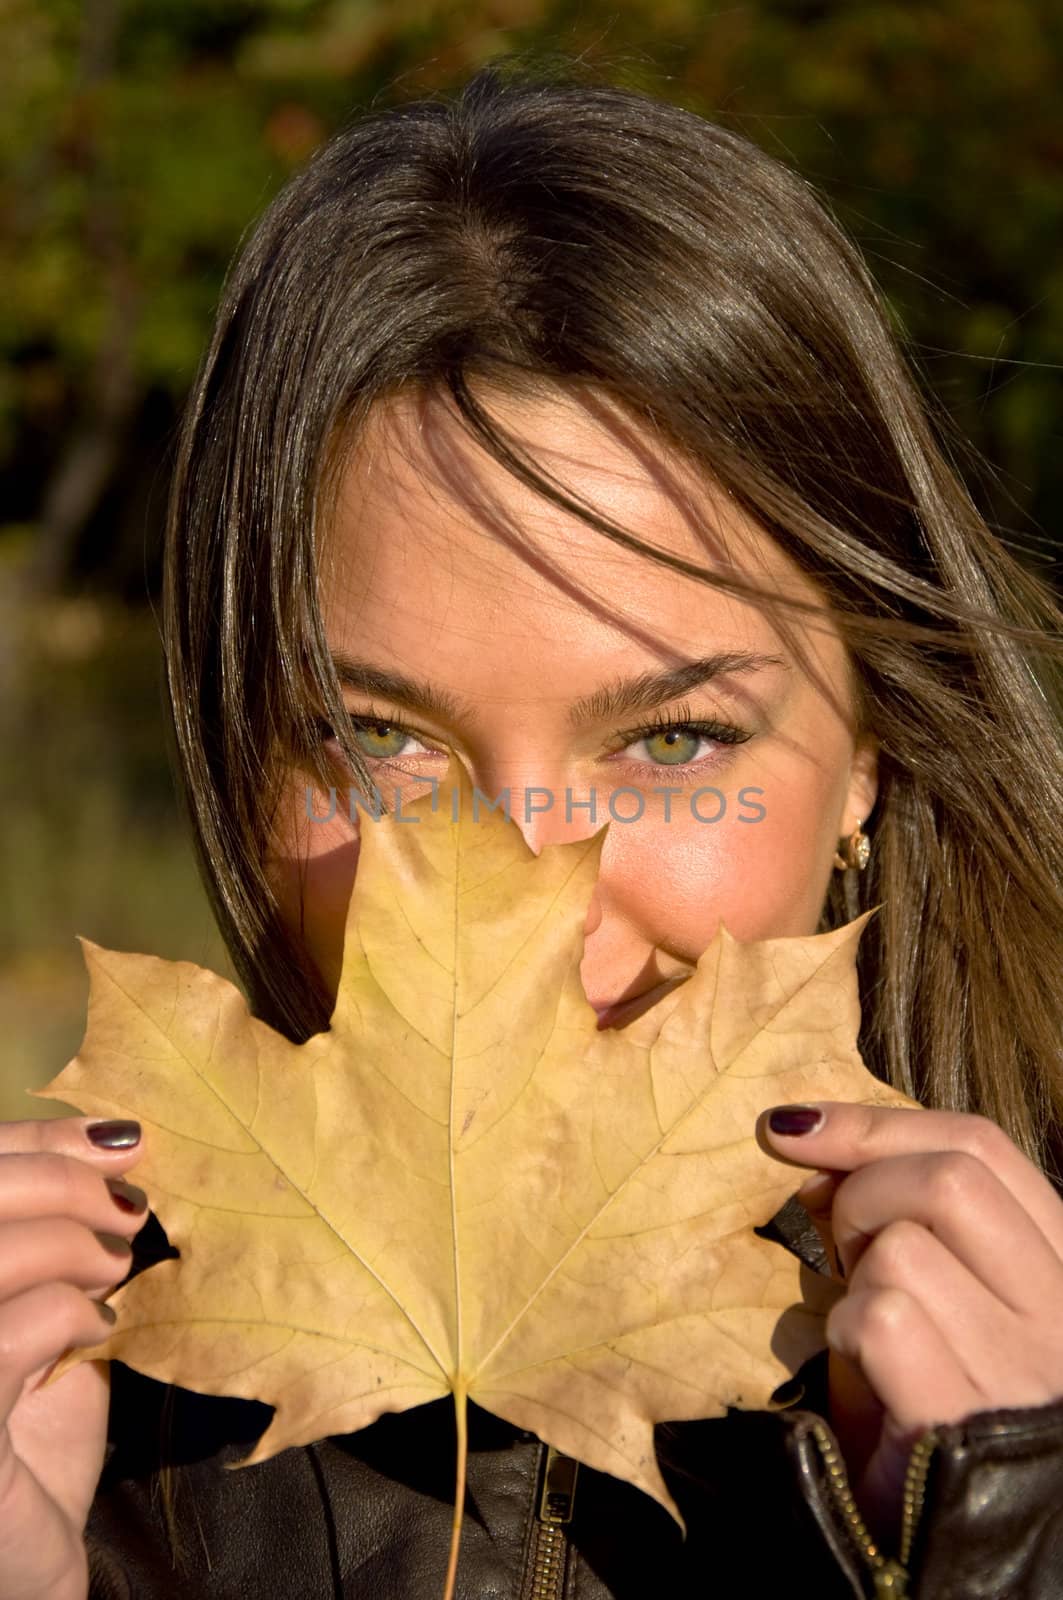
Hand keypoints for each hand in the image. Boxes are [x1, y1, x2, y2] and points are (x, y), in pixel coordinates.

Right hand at [0, 1115, 145, 1599]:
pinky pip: (4, 1338)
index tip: (121, 1137)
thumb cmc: (31, 1426)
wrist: (23, 1557)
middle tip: (129, 1205)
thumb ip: (55, 1235)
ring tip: (114, 1269)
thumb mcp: (43, 1310)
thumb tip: (116, 1147)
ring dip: (71, 1244)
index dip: (36, 1138)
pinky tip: (97, 1330)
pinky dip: (65, 1313)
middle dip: (61, 1178)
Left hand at [758, 1102, 1062, 1542]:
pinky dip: (846, 1331)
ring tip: (862, 1326)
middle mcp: (1060, 1312)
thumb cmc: (927, 1405)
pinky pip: (883, 1317)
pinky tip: (859, 1369)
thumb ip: (900, 1215)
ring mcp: (1024, 1366)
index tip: (794, 1125)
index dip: (878, 1121)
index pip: (983, 1146)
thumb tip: (811, 1137)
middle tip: (841, 1246)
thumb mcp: (934, 1295)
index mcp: (1058, 1267)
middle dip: (864, 1190)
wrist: (954, 1545)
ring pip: (904, 1246)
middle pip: (950, 1176)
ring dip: (853, 1278)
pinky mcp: (966, 1415)